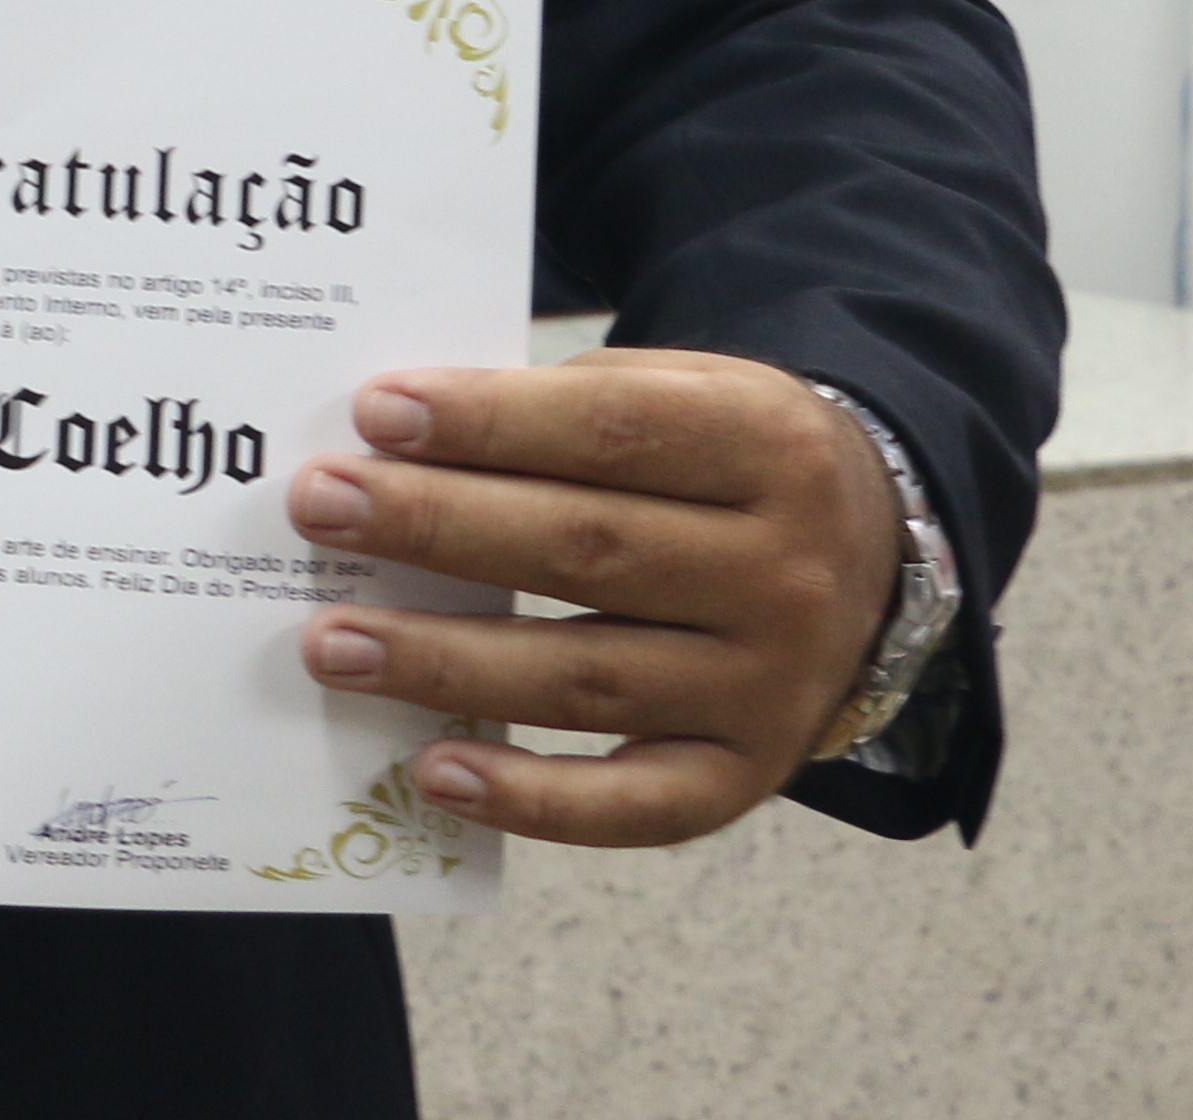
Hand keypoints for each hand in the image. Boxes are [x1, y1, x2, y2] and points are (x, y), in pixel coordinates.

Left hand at [284, 345, 899, 848]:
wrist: (873, 550)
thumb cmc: (726, 457)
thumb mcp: (687, 388)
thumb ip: (569, 406)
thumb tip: (401, 443)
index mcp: (768, 445)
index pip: (611, 429)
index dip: (490, 423)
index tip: (376, 411)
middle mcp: (783, 572)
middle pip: (587, 550)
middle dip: (437, 527)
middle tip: (319, 507)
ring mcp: (771, 686)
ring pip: (589, 679)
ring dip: (447, 663)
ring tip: (331, 642)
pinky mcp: (749, 774)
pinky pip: (636, 805)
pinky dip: (533, 799)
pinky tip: (434, 771)